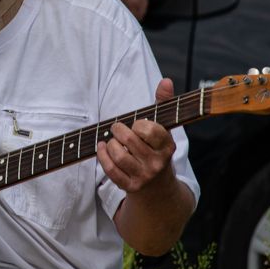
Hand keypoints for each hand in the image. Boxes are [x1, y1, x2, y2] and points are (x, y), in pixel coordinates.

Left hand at [97, 78, 176, 195]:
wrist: (158, 187)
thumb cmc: (156, 149)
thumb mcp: (163, 128)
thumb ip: (164, 103)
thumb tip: (166, 81)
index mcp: (167, 146)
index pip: (150, 130)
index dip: (138, 124)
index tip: (136, 124)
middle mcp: (157, 163)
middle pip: (129, 140)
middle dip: (118, 130)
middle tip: (116, 128)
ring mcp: (144, 176)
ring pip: (119, 155)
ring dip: (109, 144)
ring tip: (111, 141)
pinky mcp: (130, 186)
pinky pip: (110, 170)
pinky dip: (102, 156)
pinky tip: (102, 148)